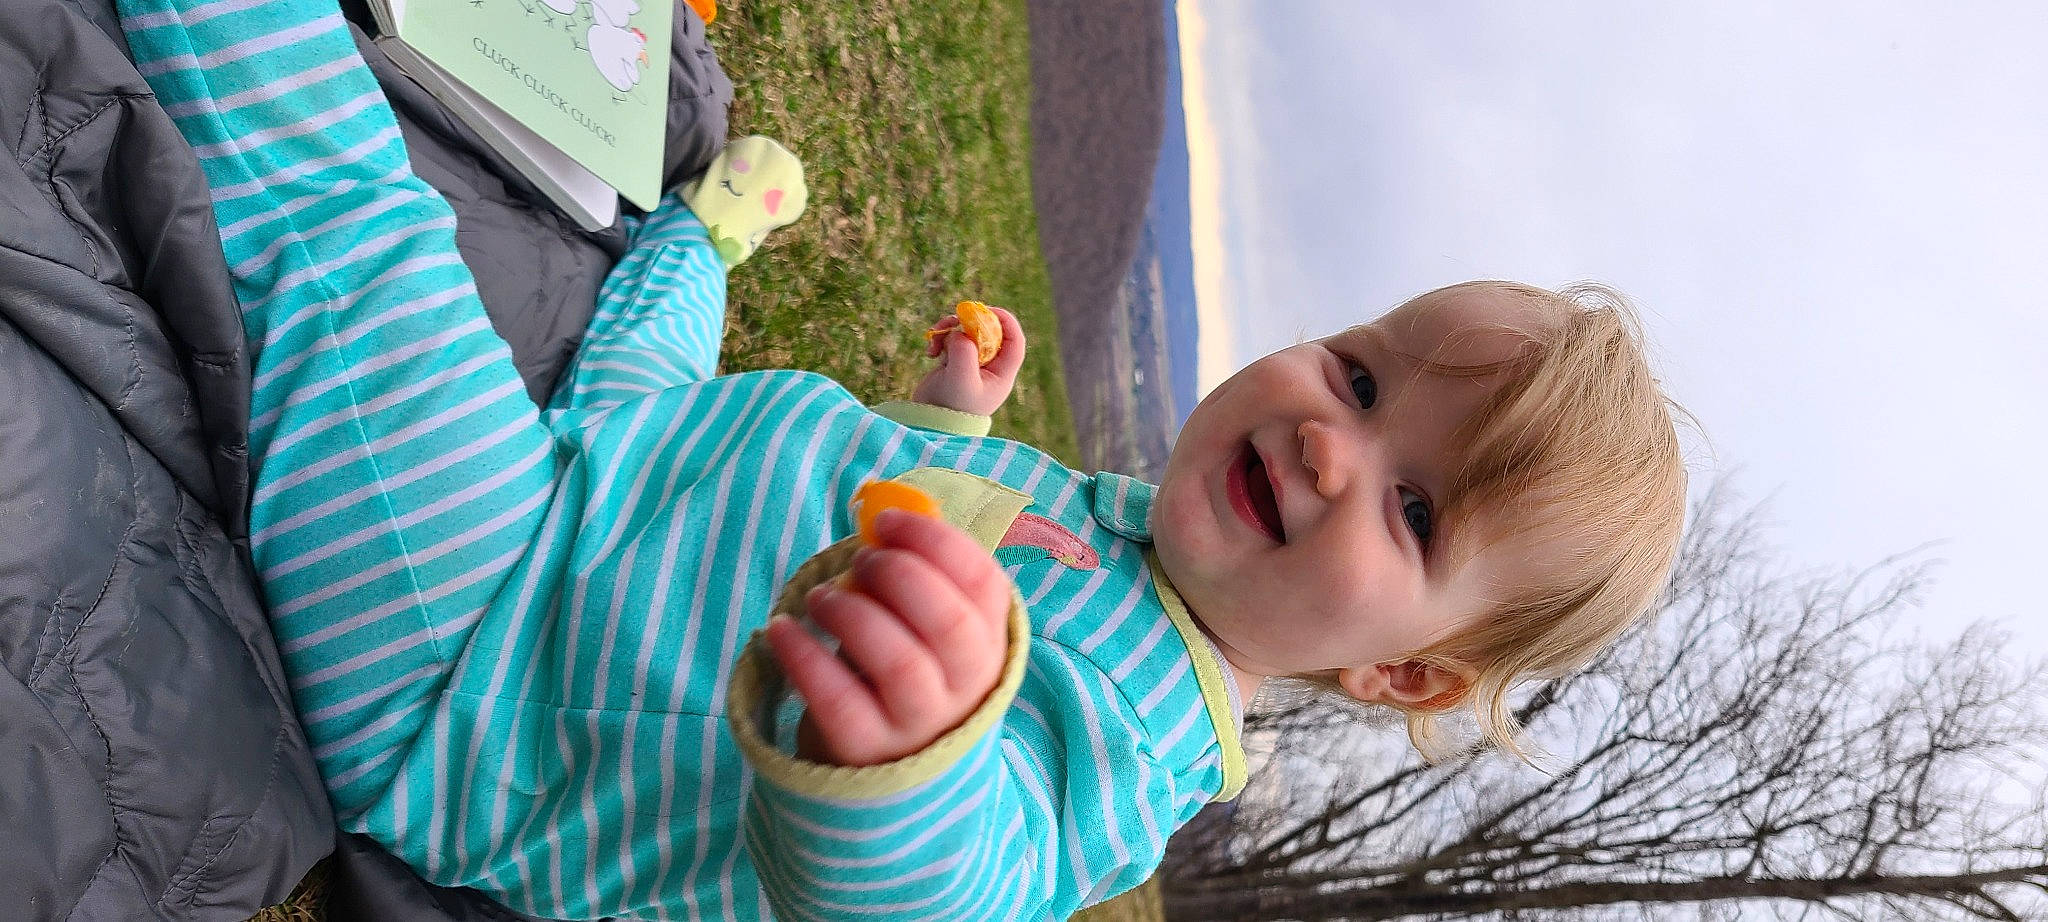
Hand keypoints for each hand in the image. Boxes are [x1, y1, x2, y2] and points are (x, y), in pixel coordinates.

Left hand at [765, 510, 1012, 766]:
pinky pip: (838, 700)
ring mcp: (920, 722)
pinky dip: (805, 656)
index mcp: (988, 638)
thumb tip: (879, 512)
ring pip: (898, 661)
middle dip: (897, 575)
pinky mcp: (868, 748)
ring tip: (820, 598)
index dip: (934, 541)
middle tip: (859, 562)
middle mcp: (965, 683)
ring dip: (851, 613)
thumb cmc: (908, 666)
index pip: (982, 581)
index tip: (885, 523)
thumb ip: (914, 573)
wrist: (891, 762)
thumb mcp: (926, 623)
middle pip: (947, 622)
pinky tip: (782, 630)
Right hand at [911, 305, 1025, 416]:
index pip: (1015, 341)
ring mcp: (971, 364)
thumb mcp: (960, 378)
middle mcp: (989, 368)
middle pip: (989, 332)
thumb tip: (960, 332)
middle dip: (970, 322)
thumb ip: (964, 350)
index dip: (1005, 321)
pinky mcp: (953, 363)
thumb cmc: (950, 406)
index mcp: (1001, 374)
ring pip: (967, 333)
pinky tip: (930, 352)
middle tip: (955, 319)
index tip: (987, 310)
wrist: (928, 424)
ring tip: (935, 339)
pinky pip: (951, 340)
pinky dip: (940, 339)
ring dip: (951, 329)